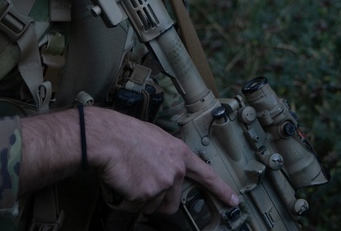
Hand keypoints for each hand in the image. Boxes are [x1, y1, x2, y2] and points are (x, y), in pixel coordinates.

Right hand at [85, 107, 238, 215]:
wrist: (107, 138)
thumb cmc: (125, 134)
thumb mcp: (155, 137)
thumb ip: (167, 155)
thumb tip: (166, 166)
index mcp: (180, 153)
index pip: (207, 175)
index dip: (221, 189)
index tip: (233, 200)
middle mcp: (176, 170)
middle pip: (172, 201)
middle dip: (158, 199)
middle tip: (142, 183)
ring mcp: (163, 183)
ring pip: (153, 206)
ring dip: (141, 198)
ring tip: (131, 176)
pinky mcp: (147, 194)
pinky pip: (137, 207)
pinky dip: (128, 199)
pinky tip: (124, 181)